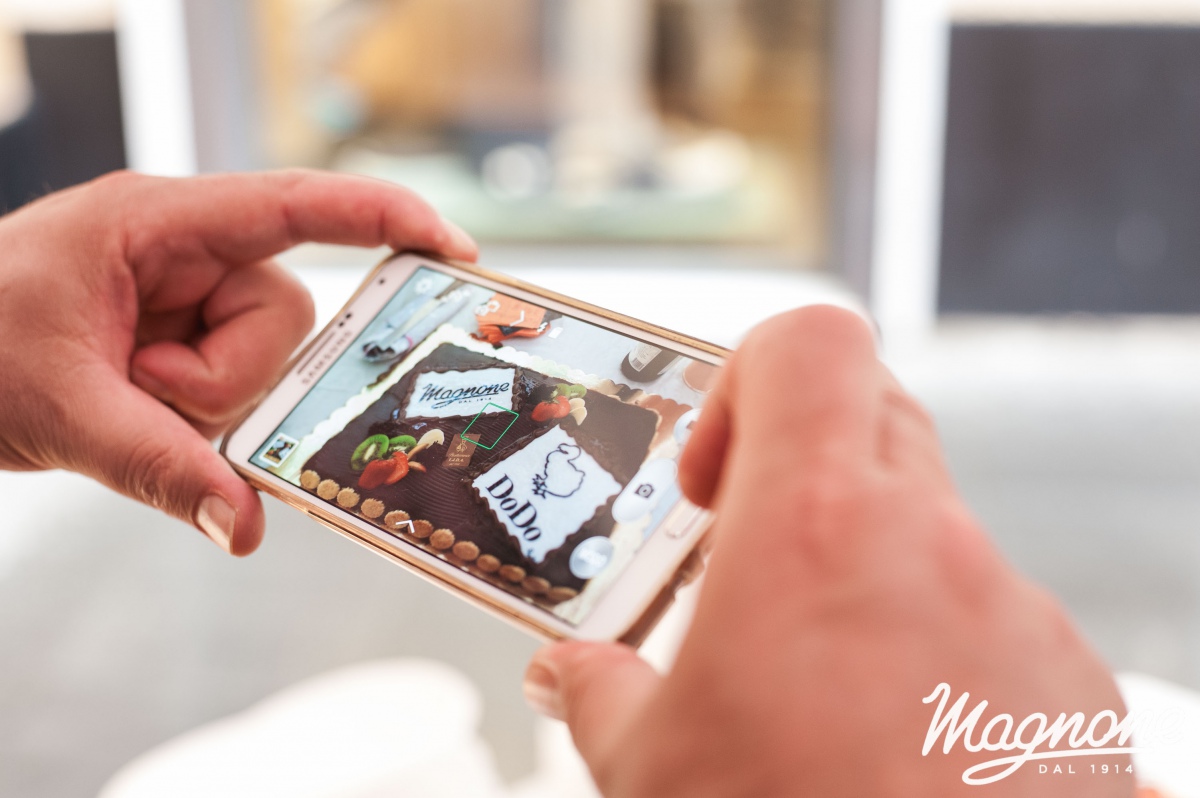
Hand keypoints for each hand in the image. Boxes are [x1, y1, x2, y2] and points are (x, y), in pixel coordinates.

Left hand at [0, 169, 475, 554]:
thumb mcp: (61, 408)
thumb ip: (161, 469)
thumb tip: (243, 527)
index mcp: (157, 222)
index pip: (293, 205)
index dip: (381, 217)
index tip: (452, 248)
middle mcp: (185, 251)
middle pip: (283, 313)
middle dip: (229, 375)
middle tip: (147, 392)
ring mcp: (186, 295)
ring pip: (264, 359)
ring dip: (207, 399)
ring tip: (127, 399)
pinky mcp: (182, 336)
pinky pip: (235, 382)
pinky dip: (197, 413)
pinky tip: (140, 407)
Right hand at [523, 307, 1131, 794]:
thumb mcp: (651, 771)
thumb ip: (603, 694)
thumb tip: (572, 674)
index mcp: (814, 533)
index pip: (808, 345)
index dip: (749, 379)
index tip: (714, 477)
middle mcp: (929, 548)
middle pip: (874, 419)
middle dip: (804, 467)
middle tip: (750, 555)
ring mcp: (1012, 612)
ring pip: (930, 527)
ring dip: (866, 569)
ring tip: (811, 678)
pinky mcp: (1065, 682)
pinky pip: (988, 616)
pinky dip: (932, 646)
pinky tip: (888, 737)